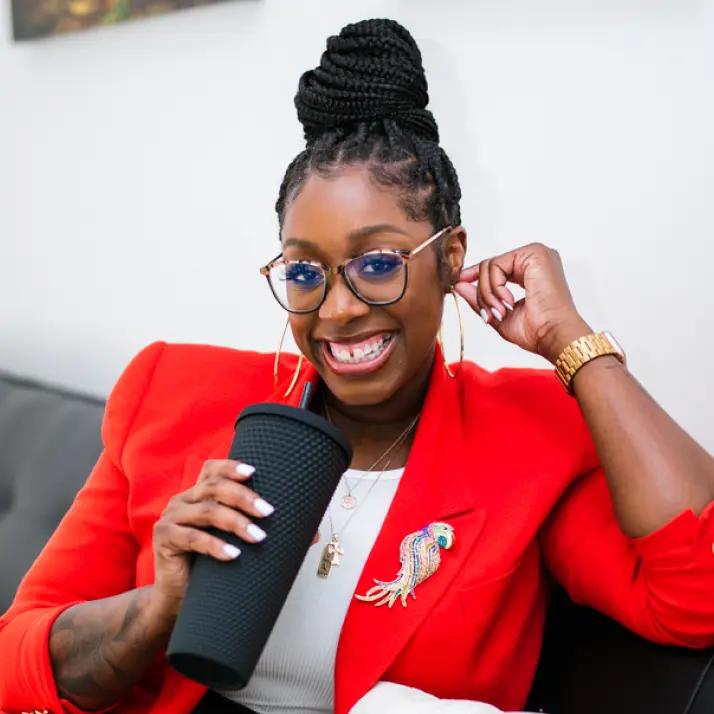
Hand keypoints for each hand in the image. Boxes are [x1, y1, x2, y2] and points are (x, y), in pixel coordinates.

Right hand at [148, 459, 290, 619]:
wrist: (179, 601)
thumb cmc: (212, 567)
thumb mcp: (239, 544)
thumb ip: (267, 532)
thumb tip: (313, 535)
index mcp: (198, 494)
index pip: (212, 470)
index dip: (231, 466)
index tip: (254, 471)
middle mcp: (182, 500)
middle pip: (214, 487)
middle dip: (244, 496)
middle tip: (269, 511)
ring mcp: (170, 517)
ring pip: (207, 511)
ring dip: (237, 522)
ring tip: (260, 537)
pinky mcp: (164, 538)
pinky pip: (193, 538)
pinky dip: (216, 545)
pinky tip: (233, 554)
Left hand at [454, 242, 591, 363]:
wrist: (554, 336)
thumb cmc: (536, 330)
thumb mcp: (498, 313)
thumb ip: (479, 298)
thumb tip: (458, 285)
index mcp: (530, 270)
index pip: (495, 266)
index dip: (475, 276)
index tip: (460, 284)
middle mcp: (534, 259)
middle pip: (489, 266)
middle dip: (483, 294)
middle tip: (490, 314)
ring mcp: (535, 254)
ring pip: (489, 266)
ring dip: (488, 294)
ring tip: (502, 311)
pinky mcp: (534, 254)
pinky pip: (495, 266)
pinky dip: (494, 288)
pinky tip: (508, 302)